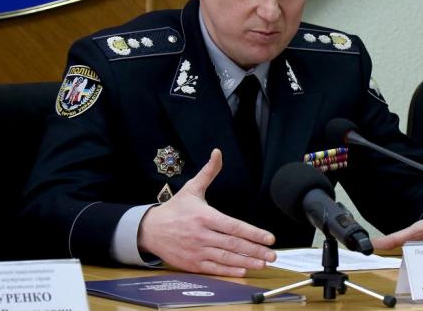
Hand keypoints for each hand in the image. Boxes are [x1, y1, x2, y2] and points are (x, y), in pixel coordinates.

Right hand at [138, 148, 275, 276]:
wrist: (150, 230)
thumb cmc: (174, 209)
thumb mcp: (192, 188)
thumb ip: (208, 172)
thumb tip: (218, 152)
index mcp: (205, 216)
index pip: (234, 226)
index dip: (254, 233)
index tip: (269, 238)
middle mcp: (202, 235)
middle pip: (234, 244)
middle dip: (255, 250)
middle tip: (272, 254)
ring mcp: (197, 250)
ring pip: (226, 258)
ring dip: (246, 262)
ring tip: (262, 263)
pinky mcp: (192, 263)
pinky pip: (213, 268)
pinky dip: (229, 271)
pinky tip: (242, 271)